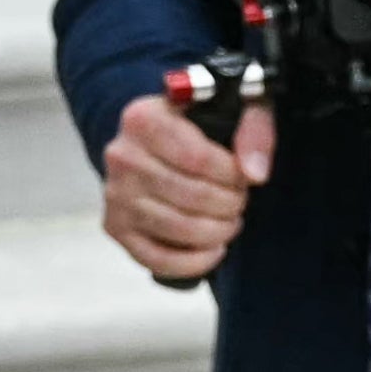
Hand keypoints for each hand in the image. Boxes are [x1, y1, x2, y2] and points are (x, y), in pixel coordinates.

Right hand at [102, 87, 263, 284]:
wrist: (157, 145)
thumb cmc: (202, 126)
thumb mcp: (237, 109)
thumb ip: (254, 131)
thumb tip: (255, 174)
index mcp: (143, 119)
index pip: (199, 159)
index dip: (233, 176)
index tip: (243, 177)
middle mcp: (121, 156)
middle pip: (193, 196)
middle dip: (231, 205)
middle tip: (239, 201)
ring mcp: (115, 194)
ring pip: (179, 229)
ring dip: (219, 232)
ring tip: (230, 221)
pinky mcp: (115, 227)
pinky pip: (158, 259)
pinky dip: (195, 262)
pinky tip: (215, 249)